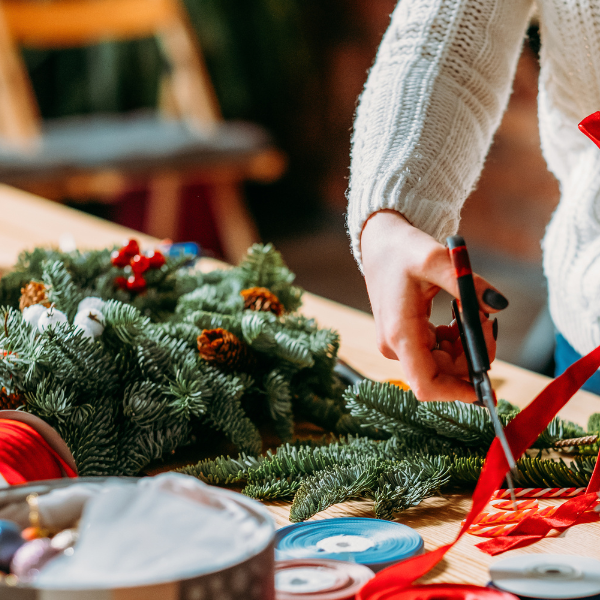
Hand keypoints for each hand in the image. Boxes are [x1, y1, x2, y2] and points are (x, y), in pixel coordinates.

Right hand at [361, 210, 507, 402]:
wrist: (379, 242)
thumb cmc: (402, 249)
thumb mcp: (436, 260)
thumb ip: (468, 284)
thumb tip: (499, 305)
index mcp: (400, 334)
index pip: (427, 386)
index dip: (458, 393)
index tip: (486, 386)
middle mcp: (396, 345)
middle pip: (442, 374)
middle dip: (472, 355)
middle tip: (488, 321)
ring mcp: (399, 343)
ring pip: (443, 364)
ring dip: (466, 346)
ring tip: (474, 312)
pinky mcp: (404, 338)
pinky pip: (437, 352)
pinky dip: (455, 340)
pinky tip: (459, 316)